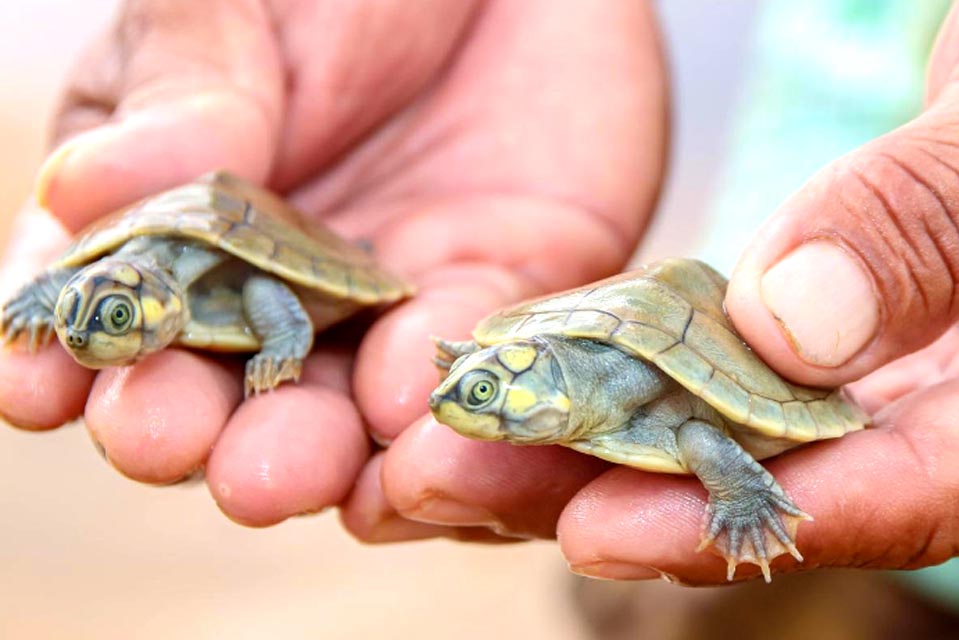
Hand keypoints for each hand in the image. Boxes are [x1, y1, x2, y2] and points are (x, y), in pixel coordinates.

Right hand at [0, 0, 665, 528]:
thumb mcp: (235, 11)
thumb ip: (176, 96)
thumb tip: (85, 192)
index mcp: (180, 229)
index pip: (118, 311)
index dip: (73, 359)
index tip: (41, 387)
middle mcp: (275, 299)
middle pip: (227, 402)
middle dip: (199, 434)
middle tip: (181, 442)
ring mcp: (383, 318)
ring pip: (344, 428)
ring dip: (314, 461)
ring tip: (287, 469)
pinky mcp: (490, 307)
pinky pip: (464, 379)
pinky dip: (439, 417)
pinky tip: (415, 425)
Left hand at [374, 6, 958, 581]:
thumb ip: (922, 212)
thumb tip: (791, 323)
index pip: (908, 484)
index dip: (763, 518)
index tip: (609, 534)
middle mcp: (920, 392)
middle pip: (780, 481)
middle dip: (622, 498)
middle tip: (475, 493)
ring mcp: (850, 361)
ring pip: (722, 433)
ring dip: (592, 451)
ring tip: (455, 455)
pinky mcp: (786, 321)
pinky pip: (697, 365)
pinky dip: (614, 377)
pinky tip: (524, 376)